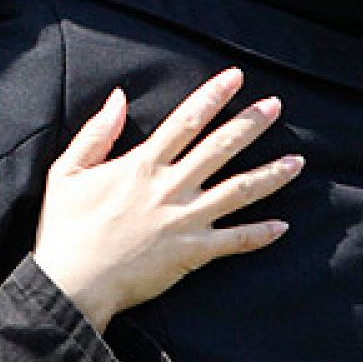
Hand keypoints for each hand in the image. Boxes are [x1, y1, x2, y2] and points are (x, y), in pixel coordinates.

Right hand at [33, 68, 302, 330]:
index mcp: (142, 164)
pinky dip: (259, 235)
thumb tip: (119, 97)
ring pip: (237, 192)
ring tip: (298, 161)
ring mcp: (183, 221)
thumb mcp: (68, 171)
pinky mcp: (190, 254)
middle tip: (276, 105)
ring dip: (269, 175)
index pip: (185, 121)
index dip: (212, 96)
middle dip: (250, 124)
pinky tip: (283, 226)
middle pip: (219, 148)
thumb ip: (96, 132)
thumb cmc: (65, 228)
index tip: (236, 77)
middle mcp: (169, 188)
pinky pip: (232, 242)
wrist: (70, 284)